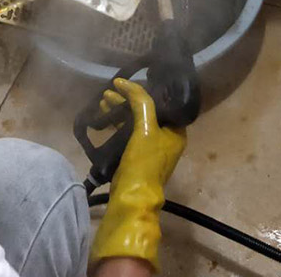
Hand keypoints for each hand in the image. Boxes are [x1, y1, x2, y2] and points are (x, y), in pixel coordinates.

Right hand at [90, 78, 186, 272]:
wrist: (131, 196)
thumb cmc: (143, 161)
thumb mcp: (145, 127)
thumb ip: (139, 101)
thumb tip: (124, 82)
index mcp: (177, 130)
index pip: (164, 102)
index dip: (146, 90)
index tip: (129, 82)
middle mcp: (167, 137)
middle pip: (148, 110)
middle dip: (128, 99)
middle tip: (111, 89)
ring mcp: (151, 147)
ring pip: (135, 120)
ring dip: (120, 109)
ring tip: (103, 98)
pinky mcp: (135, 154)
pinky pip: (127, 131)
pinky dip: (117, 122)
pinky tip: (103, 114)